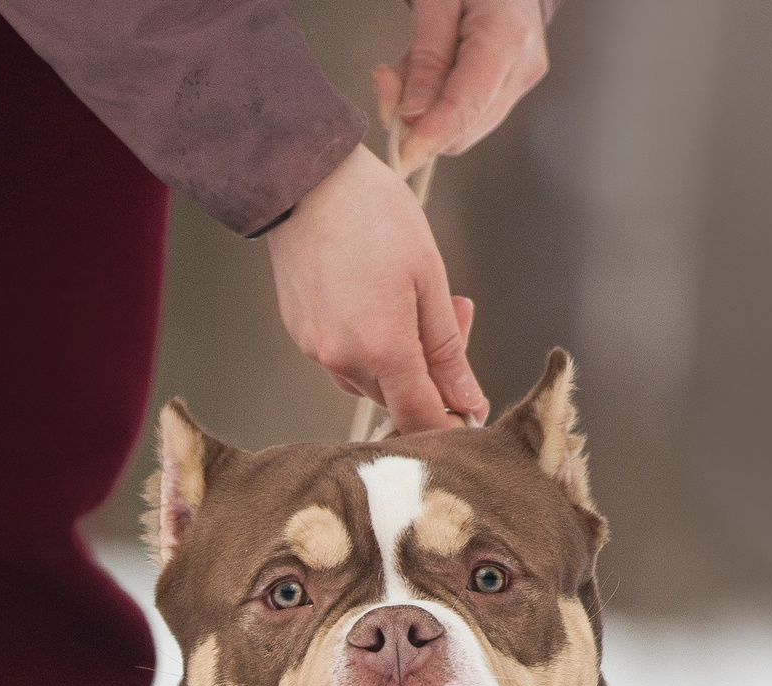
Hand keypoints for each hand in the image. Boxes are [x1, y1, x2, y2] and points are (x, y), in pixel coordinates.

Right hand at [266, 144, 484, 432]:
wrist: (305, 178)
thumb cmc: (374, 214)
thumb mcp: (429, 277)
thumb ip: (448, 346)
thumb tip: (468, 399)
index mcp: (383, 349)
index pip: (422, 419)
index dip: (451, 421)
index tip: (471, 405)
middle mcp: (343, 361)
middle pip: (398, 398)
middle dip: (434, 372)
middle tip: (458, 313)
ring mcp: (316, 350)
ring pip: (371, 380)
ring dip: (402, 356)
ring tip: (416, 296)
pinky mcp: (301, 334)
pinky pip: (345, 358)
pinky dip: (370, 343)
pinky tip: (379, 298)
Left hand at [373, 0, 550, 174]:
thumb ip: (425, 56)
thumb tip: (411, 115)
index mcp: (508, 37)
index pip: (468, 104)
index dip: (431, 136)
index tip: (400, 157)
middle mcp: (522, 67)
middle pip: (465, 127)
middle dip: (419, 119)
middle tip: (387, 81)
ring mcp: (521, 80)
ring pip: (464, 127)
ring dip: (425, 111)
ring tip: (409, 65)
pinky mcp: (512, 86)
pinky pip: (468, 114)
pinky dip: (438, 104)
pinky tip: (428, 72)